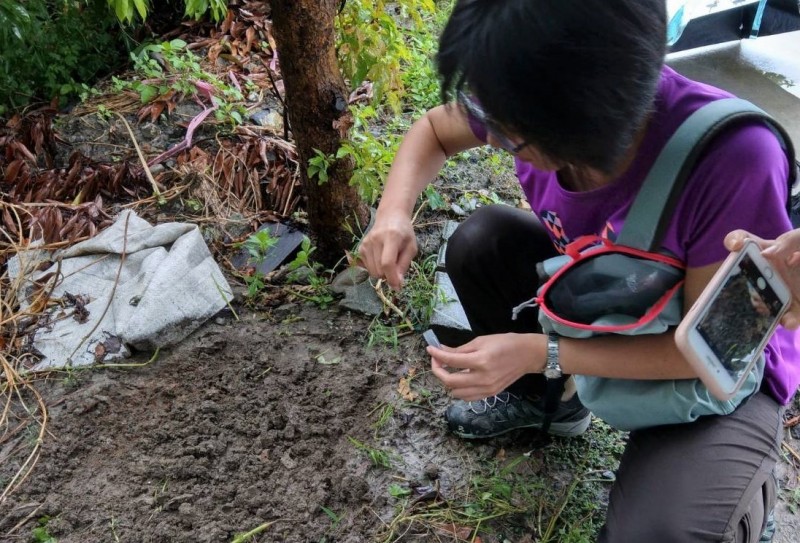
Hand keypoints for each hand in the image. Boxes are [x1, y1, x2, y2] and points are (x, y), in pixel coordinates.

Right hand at [358, 210, 416, 289]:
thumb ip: (404, 265)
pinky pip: (367, 268)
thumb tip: (398, 284)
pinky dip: (375, 268)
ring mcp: (366, 244)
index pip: (387, 263)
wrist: (390, 217)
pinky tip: (380, 258)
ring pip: (372, 272)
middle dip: (388, 276)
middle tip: (396, 269)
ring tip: (388, 261)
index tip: (398, 287)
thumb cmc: (404, 233)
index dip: (392, 278)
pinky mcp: (360, 247)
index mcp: (391, 237)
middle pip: (379, 270)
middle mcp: (375, 240)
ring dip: (382, 273)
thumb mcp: (411, 247)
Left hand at [427, 333, 542, 400]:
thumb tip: (441, 351)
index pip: (451, 361)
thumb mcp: (481, 340)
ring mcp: (486, 389)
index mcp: (480, 361)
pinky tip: (459, 379)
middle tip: (437, 360)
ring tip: (448, 370)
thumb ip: (460, 349)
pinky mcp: (490, 394)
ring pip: (456, 393)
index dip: (437, 355)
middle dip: (438, 370)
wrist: (528, 355)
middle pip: (449, 381)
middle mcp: (482, 378)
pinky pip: (467, 397)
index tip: (430, 349)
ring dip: (448, 382)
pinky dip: (459, 390)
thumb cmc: (505, 343)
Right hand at [725, 229, 799, 328]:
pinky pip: (786, 318)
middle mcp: (767, 272)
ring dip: (760, 307)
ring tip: (768, 307)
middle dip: (738, 285)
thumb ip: (788, 241)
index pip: (743, 241)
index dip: (733, 241)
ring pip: (759, 302)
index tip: (734, 247)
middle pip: (742, 278)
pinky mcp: (794, 308)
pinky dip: (786, 321)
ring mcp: (779, 291)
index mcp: (767, 251)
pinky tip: (789, 321)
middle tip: (747, 287)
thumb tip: (765, 254)